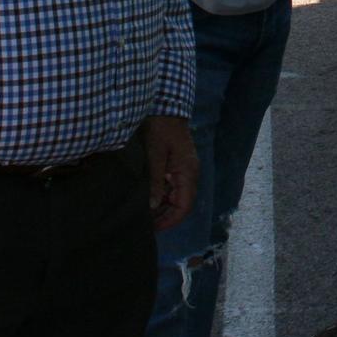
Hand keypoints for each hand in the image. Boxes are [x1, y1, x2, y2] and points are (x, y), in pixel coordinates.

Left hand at [144, 115, 198, 230]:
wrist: (167, 107)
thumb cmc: (161, 129)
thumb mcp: (155, 155)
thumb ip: (155, 181)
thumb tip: (153, 206)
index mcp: (187, 173)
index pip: (184, 206)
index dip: (170, 220)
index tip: (154, 229)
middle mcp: (190, 174)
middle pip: (182, 204)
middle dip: (166, 216)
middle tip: (147, 225)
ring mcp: (186, 169)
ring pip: (178, 197)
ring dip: (165, 207)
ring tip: (146, 215)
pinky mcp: (180, 165)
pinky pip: (175, 187)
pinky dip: (164, 195)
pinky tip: (151, 198)